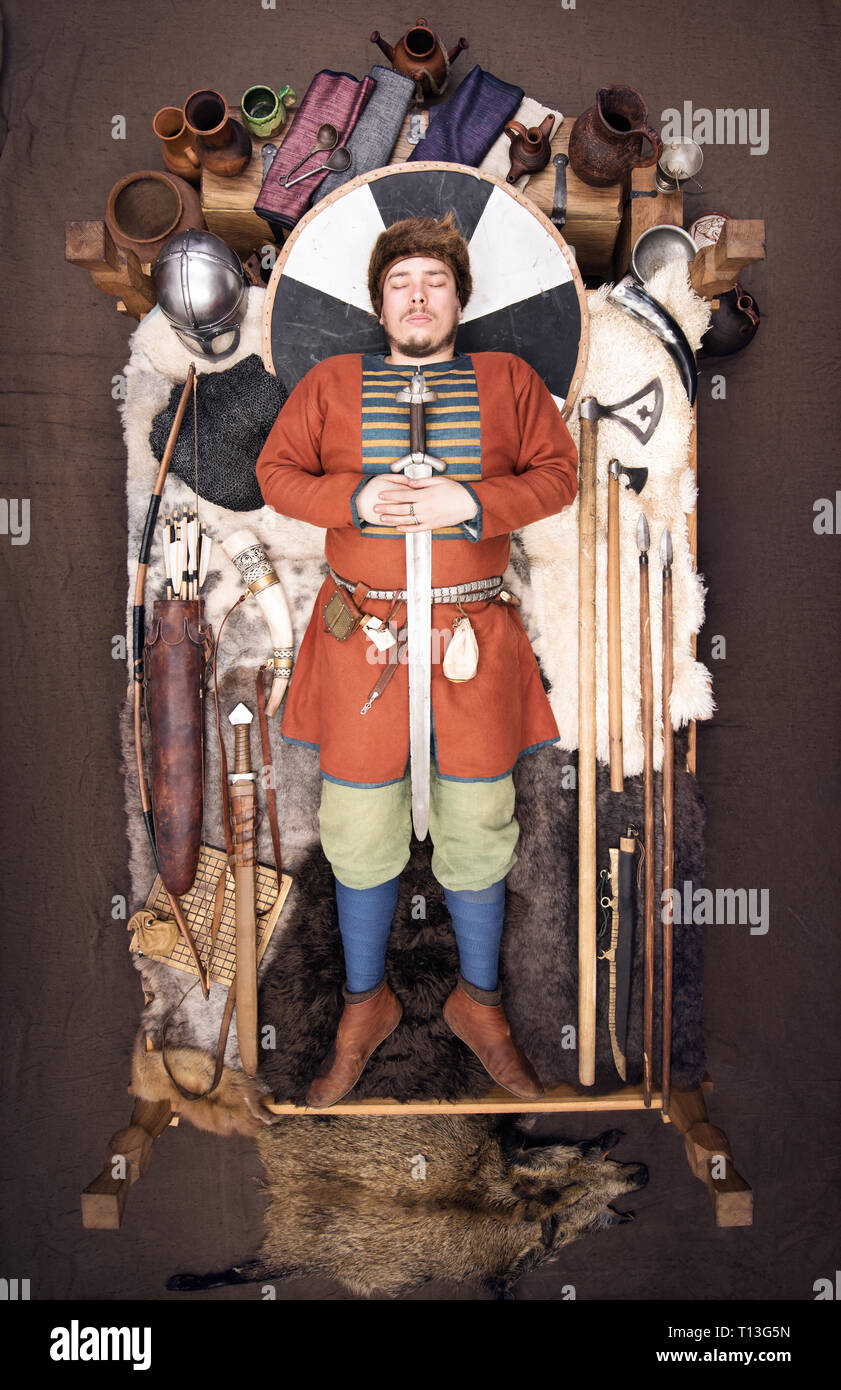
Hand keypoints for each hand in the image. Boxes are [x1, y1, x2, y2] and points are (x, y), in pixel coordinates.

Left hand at [356, 475, 478, 530]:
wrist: (469, 504)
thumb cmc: (455, 491)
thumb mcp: (439, 481)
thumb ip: (423, 482)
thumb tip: (409, 482)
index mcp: (426, 495)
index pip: (404, 494)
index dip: (391, 495)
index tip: (380, 494)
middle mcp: (425, 507)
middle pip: (401, 508)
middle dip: (386, 508)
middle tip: (375, 508)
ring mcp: (428, 518)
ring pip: (406, 520)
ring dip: (392, 519)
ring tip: (381, 518)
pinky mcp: (433, 525)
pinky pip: (417, 528)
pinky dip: (406, 528)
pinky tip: (398, 527)